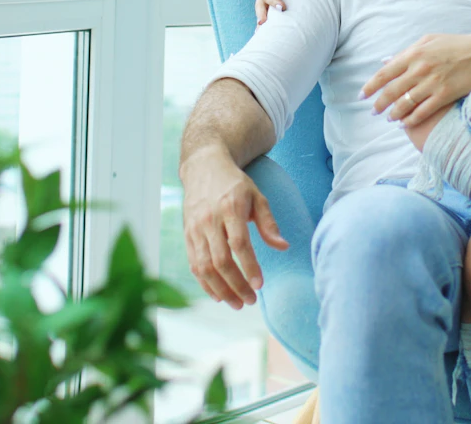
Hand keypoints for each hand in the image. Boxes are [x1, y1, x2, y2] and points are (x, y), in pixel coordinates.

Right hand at [180, 150, 288, 308]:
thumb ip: (269, 223)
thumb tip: (283, 247)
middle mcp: (209, 220)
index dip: (249, 266)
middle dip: (235, 285)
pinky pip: (194, 264)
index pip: (238, 243)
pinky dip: (205, 283)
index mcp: (229, 208)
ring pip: (204, 267)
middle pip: (220, 260)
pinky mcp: (187, 235)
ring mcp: (195, 229)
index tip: (260, 285)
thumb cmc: (234, 184)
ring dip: (220, 289)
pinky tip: (218, 296)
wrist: (203, 167)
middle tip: (251, 301)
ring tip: (237, 304)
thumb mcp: (257, 196)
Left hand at [363, 32, 470, 132]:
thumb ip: (406, 52)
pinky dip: (411, 120)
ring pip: (405, 104)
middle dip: (379, 104)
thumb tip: (386, 62)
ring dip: (394, 114)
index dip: (371, 87)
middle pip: (392, 92)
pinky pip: (422, 111)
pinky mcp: (445, 95)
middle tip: (373, 112)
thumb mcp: (428, 40)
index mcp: (413, 54)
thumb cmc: (455, 44)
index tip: (362, 96)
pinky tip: (405, 124)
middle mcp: (420, 69)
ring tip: (389, 119)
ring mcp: (432, 83)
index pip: (384, 74)